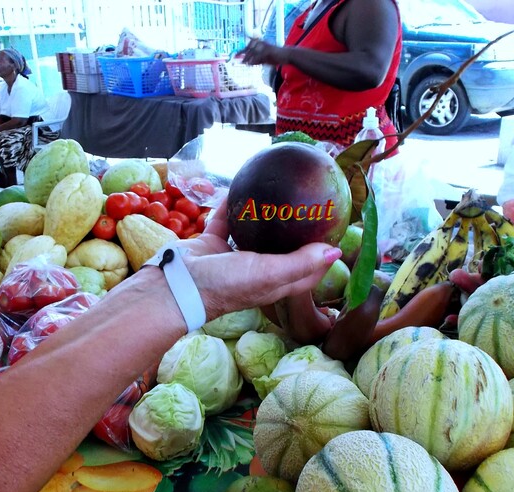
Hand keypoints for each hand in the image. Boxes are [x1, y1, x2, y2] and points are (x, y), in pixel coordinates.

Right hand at [178, 199, 340, 319]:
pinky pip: (226, 219)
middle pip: (284, 250)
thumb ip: (301, 262)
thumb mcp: (268, 274)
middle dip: (297, 232)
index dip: (323, 257)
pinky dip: (231, 205)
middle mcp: (257, 270)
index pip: (308, 272)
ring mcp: (233, 256)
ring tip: (277, 193)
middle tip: (309, 205)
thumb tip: (335, 252)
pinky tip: (239, 186)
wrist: (177, 284)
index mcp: (274, 283)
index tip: (336, 233)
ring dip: (264, 216)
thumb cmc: (226, 284)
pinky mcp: (213, 242)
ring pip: (254, 233)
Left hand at [240, 38, 285, 66]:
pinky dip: (254, 60)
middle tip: (236, 58)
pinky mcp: (268, 50)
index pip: (249, 46)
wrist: (287, 55)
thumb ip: (257, 60)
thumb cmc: (276, 57)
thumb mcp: (265, 60)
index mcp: (261, 44)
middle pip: (249, 48)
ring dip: (247, 57)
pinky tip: (250, 64)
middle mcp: (262, 44)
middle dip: (242, 53)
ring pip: (253, 51)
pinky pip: (259, 55)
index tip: (236, 55)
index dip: (242, 50)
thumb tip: (249, 63)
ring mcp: (265, 47)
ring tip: (243, 63)